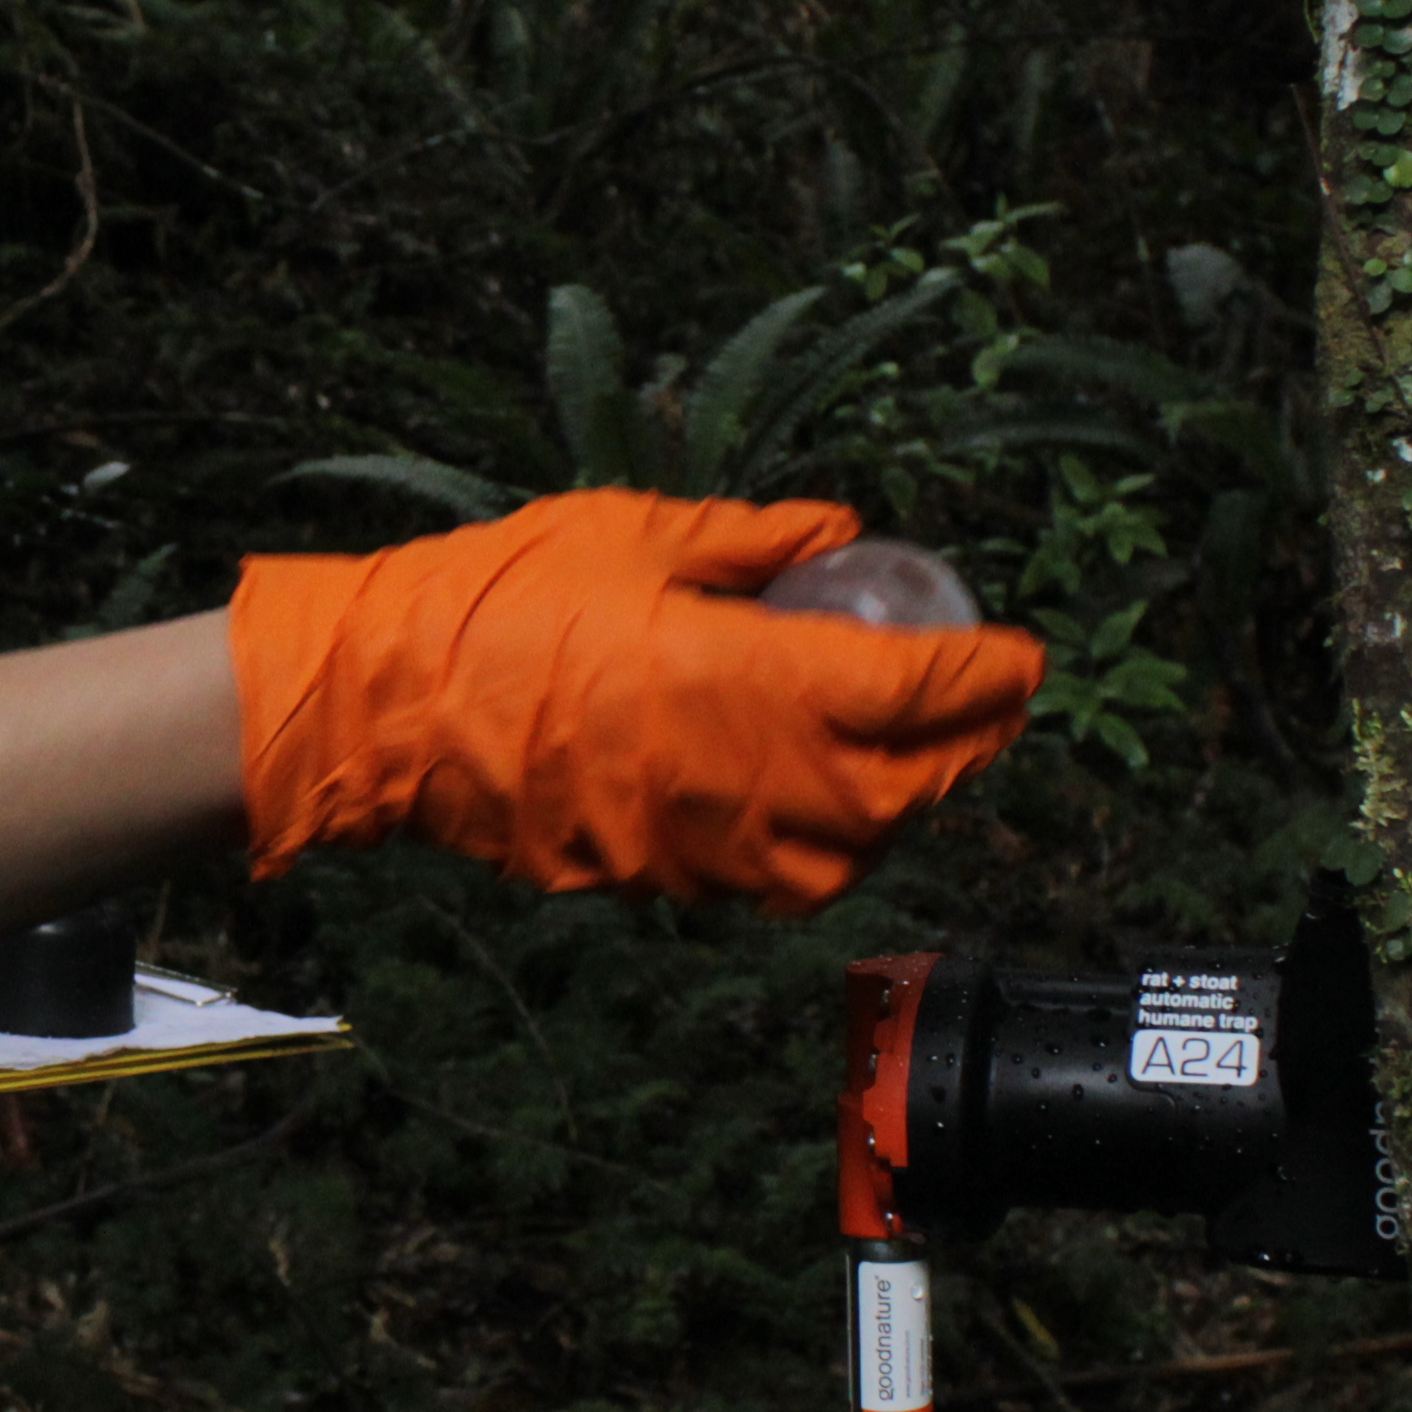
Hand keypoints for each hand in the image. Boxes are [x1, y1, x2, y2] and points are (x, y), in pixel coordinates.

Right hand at [230, 490, 1043, 908]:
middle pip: (909, 787)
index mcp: (758, 681)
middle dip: (967, 751)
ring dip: (903, 812)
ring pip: (853, 853)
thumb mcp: (637, 534)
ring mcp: (707, 842)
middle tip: (989, 709)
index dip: (988, 674)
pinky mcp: (660, 876)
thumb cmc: (502, 604)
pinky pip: (778, 880)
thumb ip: (752, 539)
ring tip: (914, 764)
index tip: (1023, 656)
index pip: (919, 690)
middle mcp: (753, 778)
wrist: (389, 707)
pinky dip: (826, 851)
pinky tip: (821, 810)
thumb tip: (836, 530)